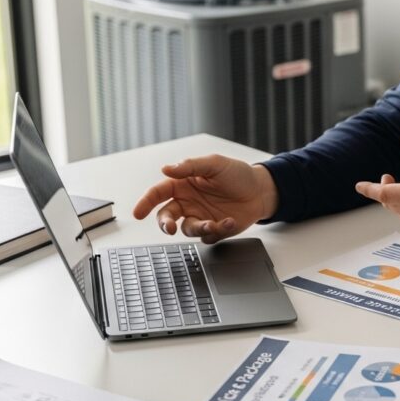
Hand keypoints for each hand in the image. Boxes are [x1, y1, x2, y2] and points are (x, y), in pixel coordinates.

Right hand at [132, 154, 279, 243]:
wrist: (261, 190)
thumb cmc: (238, 174)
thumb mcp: (215, 164)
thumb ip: (191, 166)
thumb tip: (166, 169)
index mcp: (183, 185)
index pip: (159, 193)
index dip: (146, 203)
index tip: (138, 213)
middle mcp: (188, 202)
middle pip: (167, 216)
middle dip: (165, 224)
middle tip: (169, 228)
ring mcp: (200, 217)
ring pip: (187, 229)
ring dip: (199, 228)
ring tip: (214, 223)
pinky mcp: (214, 229)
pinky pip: (208, 236)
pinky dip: (217, 231)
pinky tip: (230, 221)